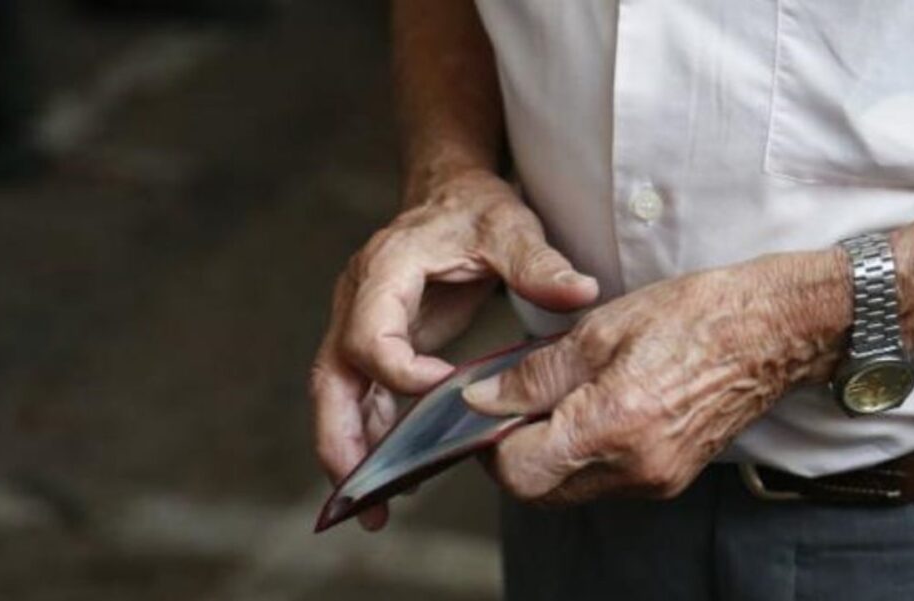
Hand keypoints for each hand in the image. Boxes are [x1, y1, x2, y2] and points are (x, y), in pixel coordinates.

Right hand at [310, 168, 599, 528]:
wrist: (449, 193)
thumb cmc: (474, 210)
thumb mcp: (509, 228)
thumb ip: (539, 263)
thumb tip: (581, 292)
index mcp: (385, 271)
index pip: (369, 334)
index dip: (398, 371)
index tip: (442, 389)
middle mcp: (359, 300)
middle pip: (332, 377)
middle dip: (341, 437)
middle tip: (363, 492)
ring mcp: (362, 324)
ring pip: (339, 396)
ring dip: (350, 451)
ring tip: (375, 510)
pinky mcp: (378, 344)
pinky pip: (364, 397)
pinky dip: (373, 437)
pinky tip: (396, 478)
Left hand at [463, 251, 848, 504]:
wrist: (772, 332)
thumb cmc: (694, 316)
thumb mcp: (600, 330)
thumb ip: (534, 374)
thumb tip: (484, 398)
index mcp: (612, 425)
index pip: (520, 470)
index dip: (489, 443)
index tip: (486, 410)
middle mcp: (634, 467)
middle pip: (541, 489)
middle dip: (515, 453)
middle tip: (514, 405)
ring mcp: (655, 479)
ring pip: (571, 488)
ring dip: (548, 455)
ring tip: (556, 401)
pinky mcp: (669, 478)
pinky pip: (605, 481)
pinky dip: (584, 455)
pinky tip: (592, 411)